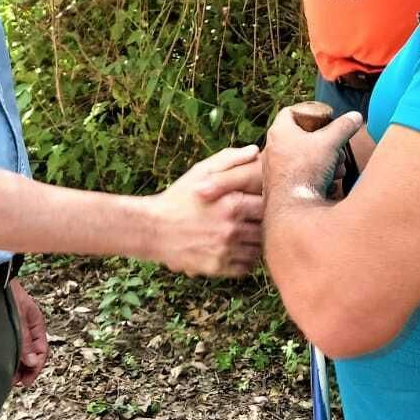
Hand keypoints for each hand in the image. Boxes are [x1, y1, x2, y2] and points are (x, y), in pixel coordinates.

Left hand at [9, 278, 48, 386]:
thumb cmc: (7, 294)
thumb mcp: (18, 319)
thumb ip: (24, 341)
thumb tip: (32, 362)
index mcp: (36, 324)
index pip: (42, 351)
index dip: (36, 367)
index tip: (26, 381)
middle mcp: (27, 328)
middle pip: (32, 355)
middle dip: (25, 370)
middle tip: (15, 382)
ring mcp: (16, 329)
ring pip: (21, 353)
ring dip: (16, 365)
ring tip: (6, 376)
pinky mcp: (4, 330)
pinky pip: (11, 347)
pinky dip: (8, 357)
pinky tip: (0, 364)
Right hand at [150, 144, 263, 276]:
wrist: (152, 229)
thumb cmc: (177, 198)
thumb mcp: (200, 172)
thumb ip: (229, 160)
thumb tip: (255, 151)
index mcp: (232, 204)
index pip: (267, 206)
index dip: (264, 203)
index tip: (255, 202)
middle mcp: (232, 229)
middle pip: (265, 229)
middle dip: (259, 223)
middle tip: (250, 219)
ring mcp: (225, 251)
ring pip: (257, 250)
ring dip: (253, 242)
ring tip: (241, 233)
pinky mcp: (218, 268)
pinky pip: (245, 267)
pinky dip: (244, 260)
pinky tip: (234, 249)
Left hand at [261, 107, 363, 202]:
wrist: (293, 208)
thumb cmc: (305, 171)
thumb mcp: (330, 143)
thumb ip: (344, 127)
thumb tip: (355, 117)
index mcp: (280, 132)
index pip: (291, 112)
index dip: (310, 112)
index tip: (325, 119)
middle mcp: (273, 149)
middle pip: (303, 137)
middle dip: (325, 143)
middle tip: (336, 149)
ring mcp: (276, 169)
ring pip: (305, 158)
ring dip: (325, 162)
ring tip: (335, 169)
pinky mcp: (281, 186)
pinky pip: (302, 175)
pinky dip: (317, 177)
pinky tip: (328, 184)